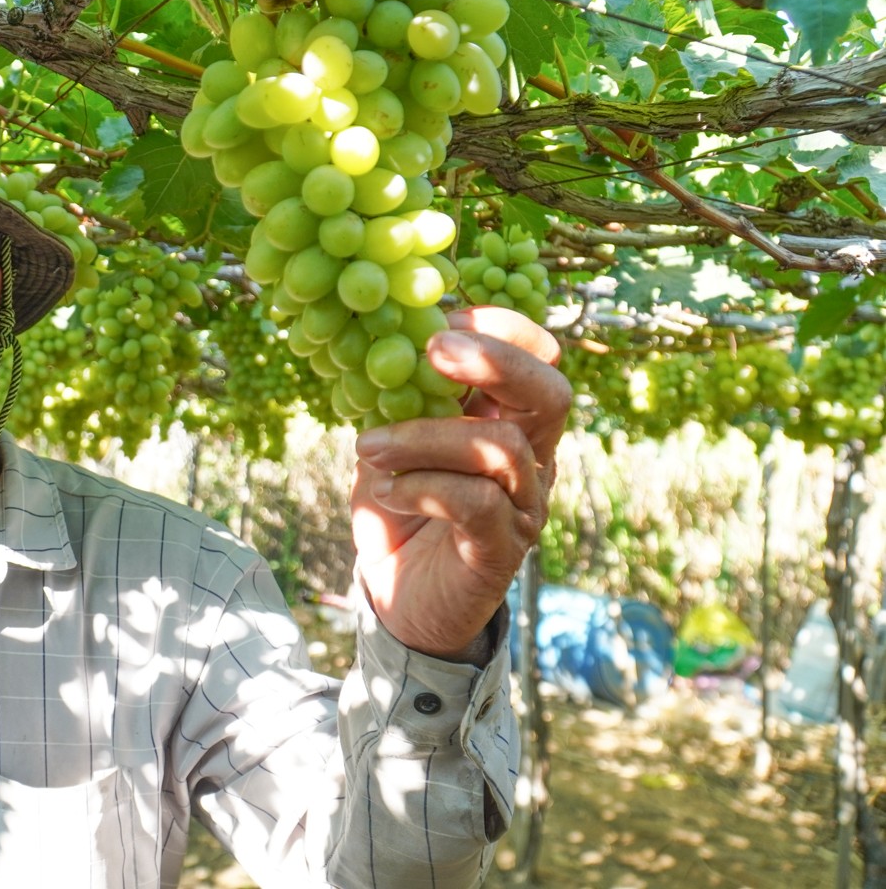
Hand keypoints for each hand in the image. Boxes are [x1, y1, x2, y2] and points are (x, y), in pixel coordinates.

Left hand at [351, 306, 570, 660]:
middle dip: (494, 361)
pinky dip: (423, 487)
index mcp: (509, 419)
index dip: (497, 328)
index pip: (538, 357)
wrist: (398, 599)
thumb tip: (374, 339)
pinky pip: (477, 502)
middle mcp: (532, 458)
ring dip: (424, 436)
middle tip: (432, 349)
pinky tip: (386, 491)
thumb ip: (393, 399)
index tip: (434, 321)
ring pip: (502, 448)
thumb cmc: (399, 509)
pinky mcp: (504, 549)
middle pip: (550, 393)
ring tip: (368, 447)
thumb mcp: (389, 443)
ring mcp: (524, 505)